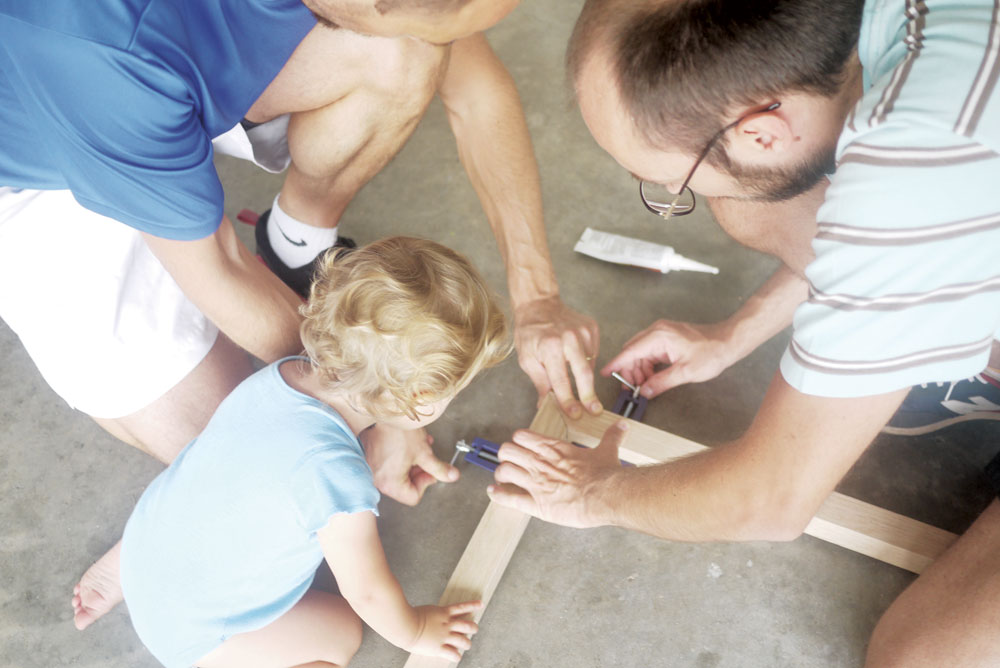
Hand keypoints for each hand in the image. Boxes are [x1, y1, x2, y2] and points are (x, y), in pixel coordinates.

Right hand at [361, 425, 457, 505]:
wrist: (383, 411)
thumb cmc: (398, 432)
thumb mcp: (424, 453)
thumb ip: (439, 468)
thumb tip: (452, 476)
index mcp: (390, 484)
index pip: (413, 497)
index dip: (426, 482)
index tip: (430, 470)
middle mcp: (378, 480)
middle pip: (406, 486)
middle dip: (420, 470)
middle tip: (426, 458)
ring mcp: (373, 470)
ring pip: (400, 474)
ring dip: (414, 462)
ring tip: (420, 447)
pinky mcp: (371, 459)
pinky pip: (391, 465)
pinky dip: (403, 457)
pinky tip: (411, 444)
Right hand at [408, 601, 481, 660]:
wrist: (404, 624)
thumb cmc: (408, 617)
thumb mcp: (424, 612)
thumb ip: (432, 616)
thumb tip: (430, 620)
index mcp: (442, 612)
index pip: (461, 607)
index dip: (472, 605)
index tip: (481, 604)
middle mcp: (446, 624)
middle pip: (467, 625)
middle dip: (473, 628)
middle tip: (474, 629)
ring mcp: (444, 636)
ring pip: (463, 640)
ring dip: (467, 643)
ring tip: (467, 644)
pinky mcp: (439, 647)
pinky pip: (453, 653)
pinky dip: (456, 656)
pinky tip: (457, 656)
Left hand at [487, 422, 627, 527]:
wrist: (606, 495)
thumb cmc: (605, 475)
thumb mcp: (607, 450)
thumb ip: (611, 436)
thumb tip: (621, 426)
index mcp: (553, 448)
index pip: (522, 436)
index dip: (519, 440)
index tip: (521, 446)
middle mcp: (540, 463)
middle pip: (507, 451)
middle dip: (506, 456)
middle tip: (511, 462)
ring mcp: (535, 483)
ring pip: (503, 471)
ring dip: (502, 474)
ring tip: (503, 478)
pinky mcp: (536, 504)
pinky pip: (509, 497)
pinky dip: (498, 495)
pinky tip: (494, 493)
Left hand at [513, 296, 600, 417]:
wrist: (539, 304)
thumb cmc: (530, 332)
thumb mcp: (526, 359)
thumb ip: (539, 382)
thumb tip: (545, 404)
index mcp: (551, 347)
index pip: (561, 380)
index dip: (568, 400)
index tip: (575, 413)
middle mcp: (570, 339)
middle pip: (584, 373)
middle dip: (589, 395)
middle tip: (594, 410)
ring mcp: (583, 332)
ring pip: (590, 363)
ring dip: (583, 375)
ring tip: (571, 368)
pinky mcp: (592, 328)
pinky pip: (593, 352)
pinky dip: (585, 359)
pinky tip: (574, 354)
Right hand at [601, 319, 734, 398]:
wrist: (729, 341)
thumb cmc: (712, 352)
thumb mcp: (685, 372)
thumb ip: (661, 382)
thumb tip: (644, 391)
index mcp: (659, 337)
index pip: (629, 351)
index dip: (616, 364)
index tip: (605, 373)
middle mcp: (657, 331)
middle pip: (632, 351)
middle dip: (629, 371)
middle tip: (630, 389)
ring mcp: (662, 333)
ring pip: (640, 352)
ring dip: (638, 369)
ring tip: (642, 386)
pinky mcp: (667, 337)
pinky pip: (650, 351)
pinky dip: (647, 364)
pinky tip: (651, 377)